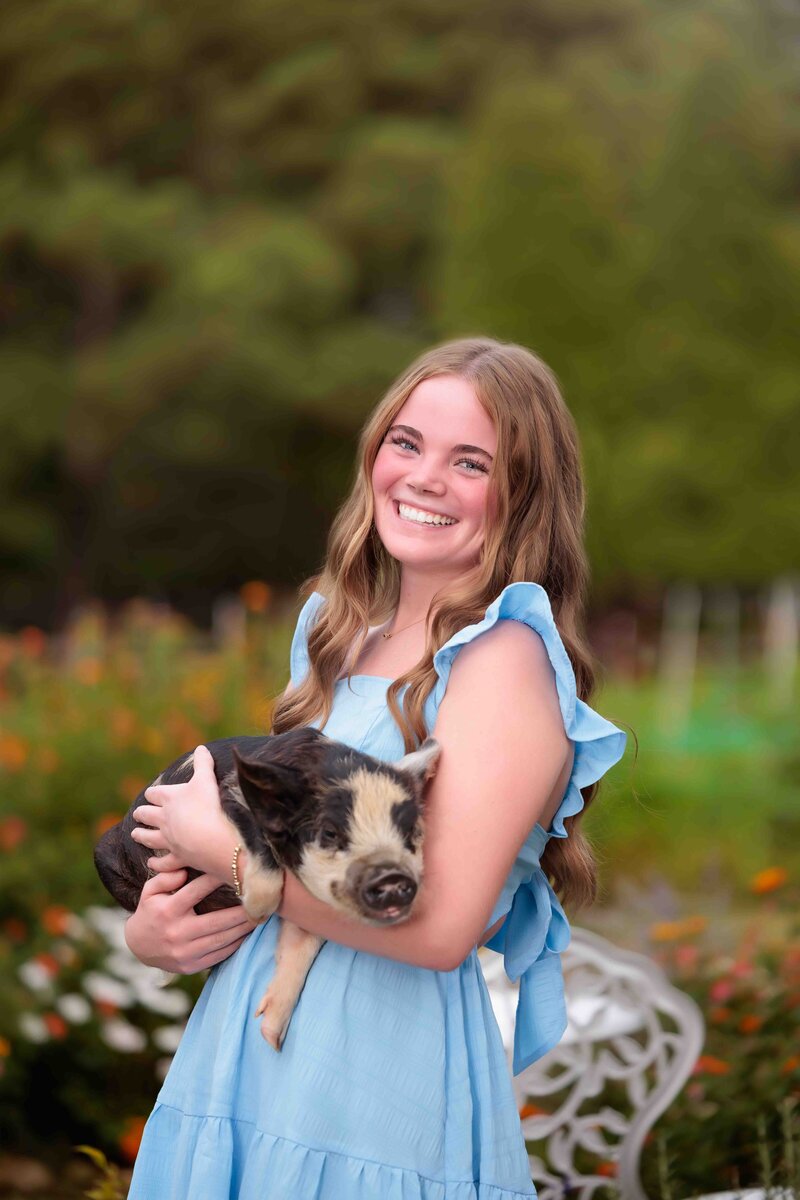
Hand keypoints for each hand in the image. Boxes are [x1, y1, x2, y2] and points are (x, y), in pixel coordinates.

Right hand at [124, 868, 257, 972]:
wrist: (138, 947)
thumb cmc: (150, 911)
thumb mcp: (150, 891)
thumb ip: (165, 877)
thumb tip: (183, 869)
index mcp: (168, 911)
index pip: (196, 892)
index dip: (216, 880)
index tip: (235, 871)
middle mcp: (177, 933)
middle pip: (217, 921)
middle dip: (241, 912)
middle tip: (260, 901)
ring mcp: (185, 952)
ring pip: (221, 940)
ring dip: (243, 929)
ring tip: (260, 917)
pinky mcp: (191, 966)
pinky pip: (219, 955)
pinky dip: (235, 945)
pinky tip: (247, 934)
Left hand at [131, 744, 236, 879]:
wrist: (215, 838)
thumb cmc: (211, 805)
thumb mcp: (207, 779)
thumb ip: (203, 763)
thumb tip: (202, 747)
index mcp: (170, 799)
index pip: (155, 794)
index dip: (152, 794)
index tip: (150, 794)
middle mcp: (165, 819)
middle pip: (148, 815)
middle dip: (142, 814)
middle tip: (137, 814)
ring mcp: (169, 840)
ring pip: (150, 838)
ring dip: (141, 836)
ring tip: (135, 834)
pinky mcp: (177, 858)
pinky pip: (163, 862)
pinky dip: (156, 863)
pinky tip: (151, 863)